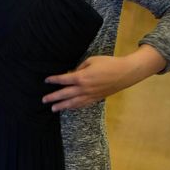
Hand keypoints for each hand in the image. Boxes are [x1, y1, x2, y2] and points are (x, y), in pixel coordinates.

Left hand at [43, 46, 166, 111]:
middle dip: (54, 97)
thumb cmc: (108, 63)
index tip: (46, 80)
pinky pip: (83, 104)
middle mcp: (84, 88)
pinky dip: (75, 107)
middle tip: (44, 100)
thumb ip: (79, 68)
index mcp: (82, 77)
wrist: (125, 73)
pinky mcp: (97, 98)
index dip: (54, 80)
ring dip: (62, 106)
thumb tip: (72, 74)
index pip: (63, 79)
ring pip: (73, 103)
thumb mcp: (91, 60)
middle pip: (65, 94)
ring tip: (53, 109)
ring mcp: (91, 95)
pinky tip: (69, 108)